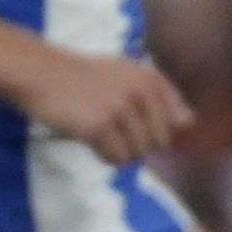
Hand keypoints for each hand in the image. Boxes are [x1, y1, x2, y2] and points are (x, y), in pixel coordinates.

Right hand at [10, 42, 194, 166]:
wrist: (40, 73)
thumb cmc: (82, 77)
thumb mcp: (125, 75)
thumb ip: (158, 97)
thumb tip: (190, 123)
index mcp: (150, 78)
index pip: (179, 120)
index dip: (161, 130)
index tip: (138, 125)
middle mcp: (140, 91)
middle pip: (159, 142)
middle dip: (139, 143)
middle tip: (114, 130)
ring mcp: (120, 109)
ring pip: (138, 154)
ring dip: (120, 151)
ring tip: (100, 133)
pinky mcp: (99, 126)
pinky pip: (116, 158)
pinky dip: (104, 156)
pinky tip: (90, 140)